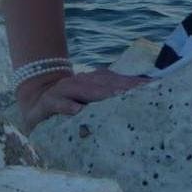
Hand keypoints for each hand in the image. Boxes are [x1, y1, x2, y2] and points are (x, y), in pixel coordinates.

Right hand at [19, 66, 152, 132]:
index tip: (155, 86)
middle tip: (142, 91)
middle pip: (106, 82)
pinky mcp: (49, 102)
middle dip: (124, 85)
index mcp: (95, 81)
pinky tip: (77, 111)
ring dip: (101, 92)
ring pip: (84, 89)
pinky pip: (59, 103)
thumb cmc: (71, 105)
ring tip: (118, 96)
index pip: (118, 80)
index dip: (135, 82)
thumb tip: (141, 103)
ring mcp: (65, 90)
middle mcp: (82, 81)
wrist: (36, 100)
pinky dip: (67, 105)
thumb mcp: (91, 104)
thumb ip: (110, 103)